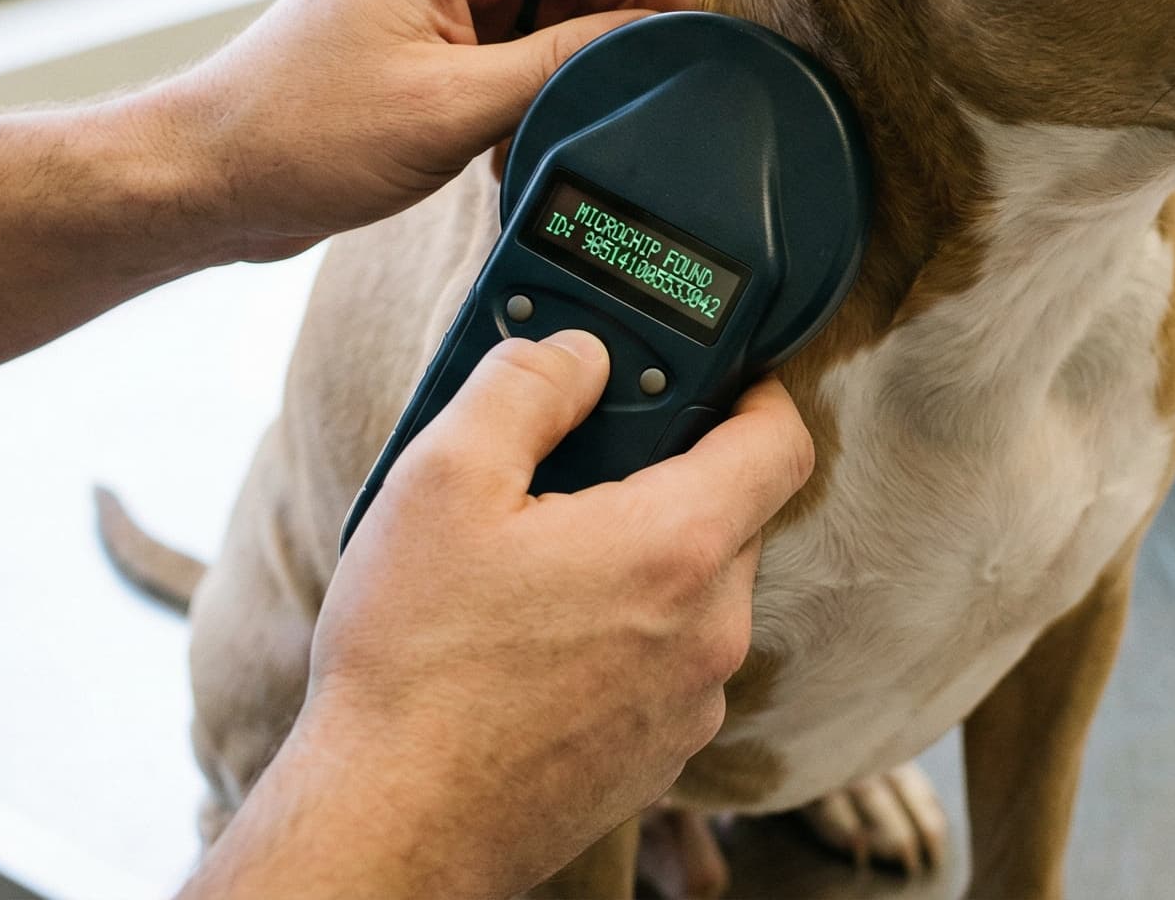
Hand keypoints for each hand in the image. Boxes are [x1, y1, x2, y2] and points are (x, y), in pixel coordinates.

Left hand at [137, 0, 696, 262]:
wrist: (206, 182)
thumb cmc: (300, 137)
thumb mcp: (452, 107)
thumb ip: (563, 65)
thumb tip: (658, 40)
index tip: (680, 30)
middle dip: (621, 15)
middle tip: (636, 89)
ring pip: (558, 1)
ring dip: (579, 60)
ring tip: (565, 122)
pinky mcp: (434, 40)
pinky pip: (523, 42)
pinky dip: (542, 86)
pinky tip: (524, 139)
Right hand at [184, 332, 812, 899]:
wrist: (394, 825)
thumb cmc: (415, 662)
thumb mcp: (443, 478)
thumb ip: (526, 385)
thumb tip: (580, 350)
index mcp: (680, 546)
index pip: (780, 441)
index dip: (753, 392)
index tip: (709, 378)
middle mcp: (711, 629)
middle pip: (729, 516)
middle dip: (665, 479)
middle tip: (573, 472)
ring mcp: (691, 702)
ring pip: (695, 594)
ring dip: (639, 563)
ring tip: (536, 566)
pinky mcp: (659, 756)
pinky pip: (666, 663)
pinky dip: (623, 636)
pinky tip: (536, 642)